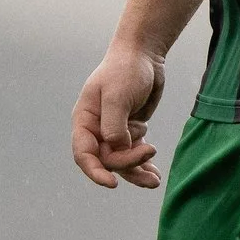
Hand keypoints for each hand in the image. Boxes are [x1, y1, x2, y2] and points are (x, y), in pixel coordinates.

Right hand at [72, 45, 166, 187]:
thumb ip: (113, 125)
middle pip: (107, 159)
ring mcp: (114, 131)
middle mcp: (97, 129)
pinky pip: (135, 153)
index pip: (84, 154)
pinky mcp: (131, 131)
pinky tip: (155, 176)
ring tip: (155, 181)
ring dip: (137, 171)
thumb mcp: (117, 96)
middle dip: (128, 161)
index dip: (95, 171)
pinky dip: (144, 164)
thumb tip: (117, 149)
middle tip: (151, 150)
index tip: (111, 183)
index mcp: (85, 120)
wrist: (144, 55)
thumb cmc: (125, 70)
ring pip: (122, 161)